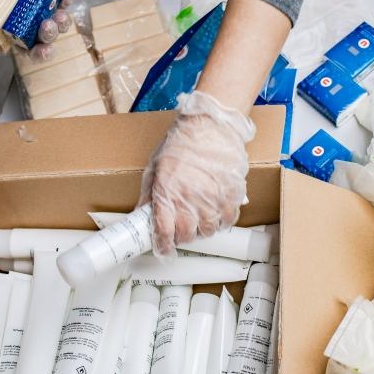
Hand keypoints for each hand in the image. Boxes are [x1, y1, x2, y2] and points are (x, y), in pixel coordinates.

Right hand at [0, 0, 73, 59]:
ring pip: (59, 24)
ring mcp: (45, 14)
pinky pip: (63, 3)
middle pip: (46, 38)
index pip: (30, 51)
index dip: (39, 54)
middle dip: (49, 34)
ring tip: (59, 15)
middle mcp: (33, 27)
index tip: (44, 51)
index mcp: (15, 32)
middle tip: (47, 25)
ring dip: (62, 22)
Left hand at [138, 91, 255, 255]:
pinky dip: (222, 221)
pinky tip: (216, 213)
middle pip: (187, 235)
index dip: (163, 245)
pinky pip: (228, 220)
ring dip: (202, 230)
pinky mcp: (232, 194)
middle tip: (182, 230)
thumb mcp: (156, 166)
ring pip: (208, 231)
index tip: (164, 249)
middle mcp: (190, 199)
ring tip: (200, 219)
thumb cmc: (182, 142)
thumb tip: (141, 214)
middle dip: (182, 237)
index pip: (163, 231)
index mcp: (167, 192)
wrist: (211, 124)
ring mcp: (213, 198)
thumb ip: (149, 193)